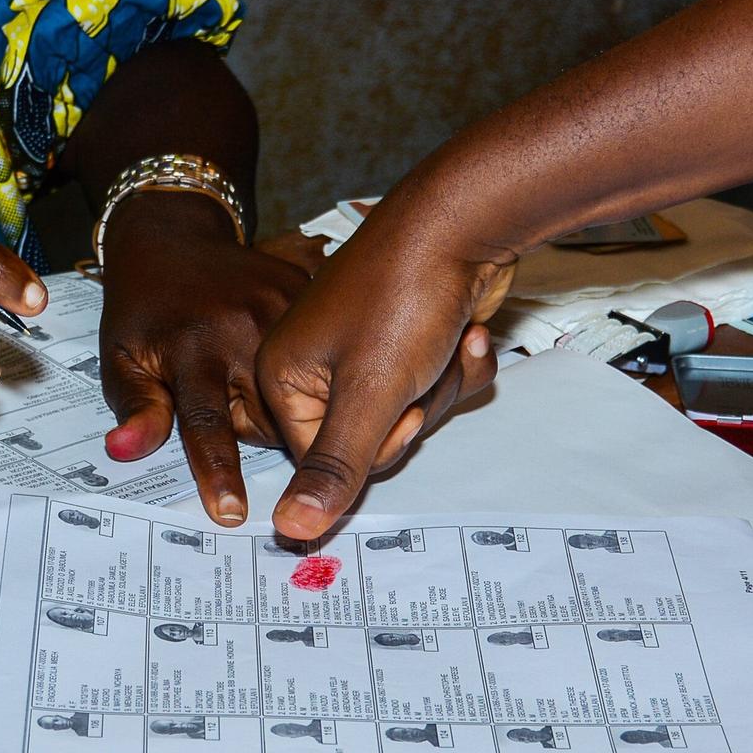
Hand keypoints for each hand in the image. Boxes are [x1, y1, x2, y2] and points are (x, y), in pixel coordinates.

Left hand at [98, 192, 310, 524]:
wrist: (173, 236)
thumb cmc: (143, 308)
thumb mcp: (121, 357)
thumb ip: (135, 407)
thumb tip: (125, 451)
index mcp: (194, 349)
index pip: (207, 425)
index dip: (219, 472)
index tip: (232, 513)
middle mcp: (243, 329)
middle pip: (267, 419)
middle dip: (252, 427)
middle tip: (226, 397)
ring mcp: (283, 308)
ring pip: (300, 393)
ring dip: (279, 401)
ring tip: (246, 374)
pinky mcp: (307, 294)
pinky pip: (321, 356)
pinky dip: (309, 368)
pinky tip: (287, 354)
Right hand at [256, 197, 514, 538]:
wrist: (465, 220)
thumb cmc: (405, 295)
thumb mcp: (370, 394)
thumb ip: (335, 467)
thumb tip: (290, 532)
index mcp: (284, 378)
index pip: (325, 461)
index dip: (377, 442)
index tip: (399, 404)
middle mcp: (315, 365)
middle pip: (372, 440)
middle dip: (417, 409)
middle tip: (423, 366)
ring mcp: (363, 351)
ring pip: (411, 414)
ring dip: (444, 384)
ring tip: (450, 338)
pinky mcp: (406, 339)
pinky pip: (435, 383)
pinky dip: (460, 363)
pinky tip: (468, 331)